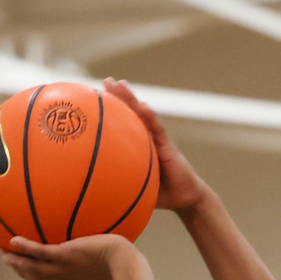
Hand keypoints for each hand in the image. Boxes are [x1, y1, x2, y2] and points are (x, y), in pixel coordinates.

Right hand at [4, 234, 137, 279]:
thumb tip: (112, 248)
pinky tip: (13, 240)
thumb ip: (106, 259)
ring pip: (35, 270)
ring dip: (19, 264)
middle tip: (11, 264)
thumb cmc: (125, 261)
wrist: (123, 262)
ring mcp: (63, 268)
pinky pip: (39, 253)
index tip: (36, 275)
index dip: (44, 279)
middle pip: (40, 279)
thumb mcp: (113, 263)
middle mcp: (67, 278)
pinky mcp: (63, 256)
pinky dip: (25, 248)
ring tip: (5, 256)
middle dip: (24, 273)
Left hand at [103, 78, 208, 211]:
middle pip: (131, 112)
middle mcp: (147, 137)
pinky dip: (149, 117)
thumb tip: (95, 194)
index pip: (123, 123)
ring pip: (143, 114)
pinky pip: (157, 129)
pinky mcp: (168, 145)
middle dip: (119, 96)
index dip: (111, 110)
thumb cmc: (161, 194)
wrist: (186, 198)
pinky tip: (143, 106)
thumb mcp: (136, 190)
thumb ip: (119, 186)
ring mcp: (158, 139)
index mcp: (139, 145)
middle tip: (105, 80)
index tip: (95, 97)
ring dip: (132, 98)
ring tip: (121, 84)